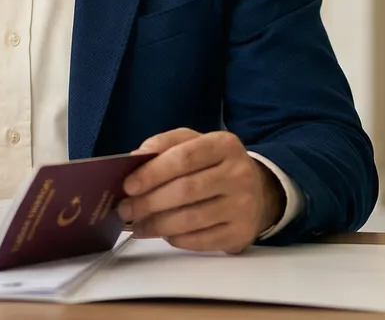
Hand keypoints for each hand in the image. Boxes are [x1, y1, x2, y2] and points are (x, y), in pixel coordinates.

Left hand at [117, 128, 284, 253]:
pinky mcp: (240, 233)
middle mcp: (239, 174)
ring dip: (156, 224)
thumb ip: (166, 144)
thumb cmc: (216, 166)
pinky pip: (199, 240)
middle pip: (185, 190)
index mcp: (225, 145)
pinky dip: (175, 238)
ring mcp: (243, 206)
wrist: (258, 192)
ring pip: (190, 219)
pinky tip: (162, 234)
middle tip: (126, 209)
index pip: (184, 157)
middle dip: (149, 202)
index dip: (153, 172)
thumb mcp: (196, 143)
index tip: (128, 184)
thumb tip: (136, 158)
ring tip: (137, 225)